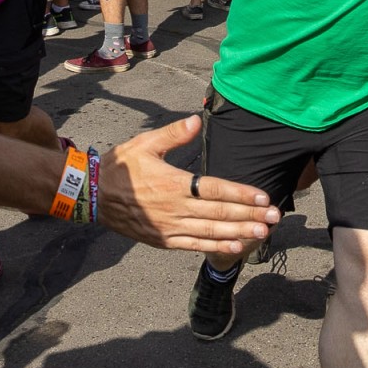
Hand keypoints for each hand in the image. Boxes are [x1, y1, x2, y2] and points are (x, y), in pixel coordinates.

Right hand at [97, 116, 280, 252]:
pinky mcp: (163, 241)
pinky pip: (195, 246)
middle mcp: (175, 208)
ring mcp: (169, 227)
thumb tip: (196, 120)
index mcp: (173, 183)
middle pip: (220, 213)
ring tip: (264, 232)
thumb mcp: (145, 144)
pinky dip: (217, 247)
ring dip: (240, 232)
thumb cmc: (120, 167)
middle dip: (251, 215)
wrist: (90, 195)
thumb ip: (173, 134)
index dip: (241, 194)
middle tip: (276, 216)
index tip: (263, 197)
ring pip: (211, 232)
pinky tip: (236, 247)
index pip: (215, 189)